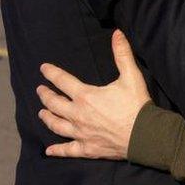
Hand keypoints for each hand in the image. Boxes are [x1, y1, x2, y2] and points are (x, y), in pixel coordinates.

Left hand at [36, 30, 150, 159]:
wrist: (144, 135)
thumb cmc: (136, 105)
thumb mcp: (131, 76)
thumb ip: (122, 54)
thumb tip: (117, 33)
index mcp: (86, 96)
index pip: (63, 81)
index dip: (51, 73)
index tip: (43, 68)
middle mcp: (78, 114)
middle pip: (55, 104)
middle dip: (45, 95)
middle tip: (39, 90)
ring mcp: (81, 133)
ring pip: (57, 125)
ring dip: (47, 117)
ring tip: (40, 113)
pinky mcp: (87, 148)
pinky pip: (68, 150)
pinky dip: (57, 150)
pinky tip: (49, 151)